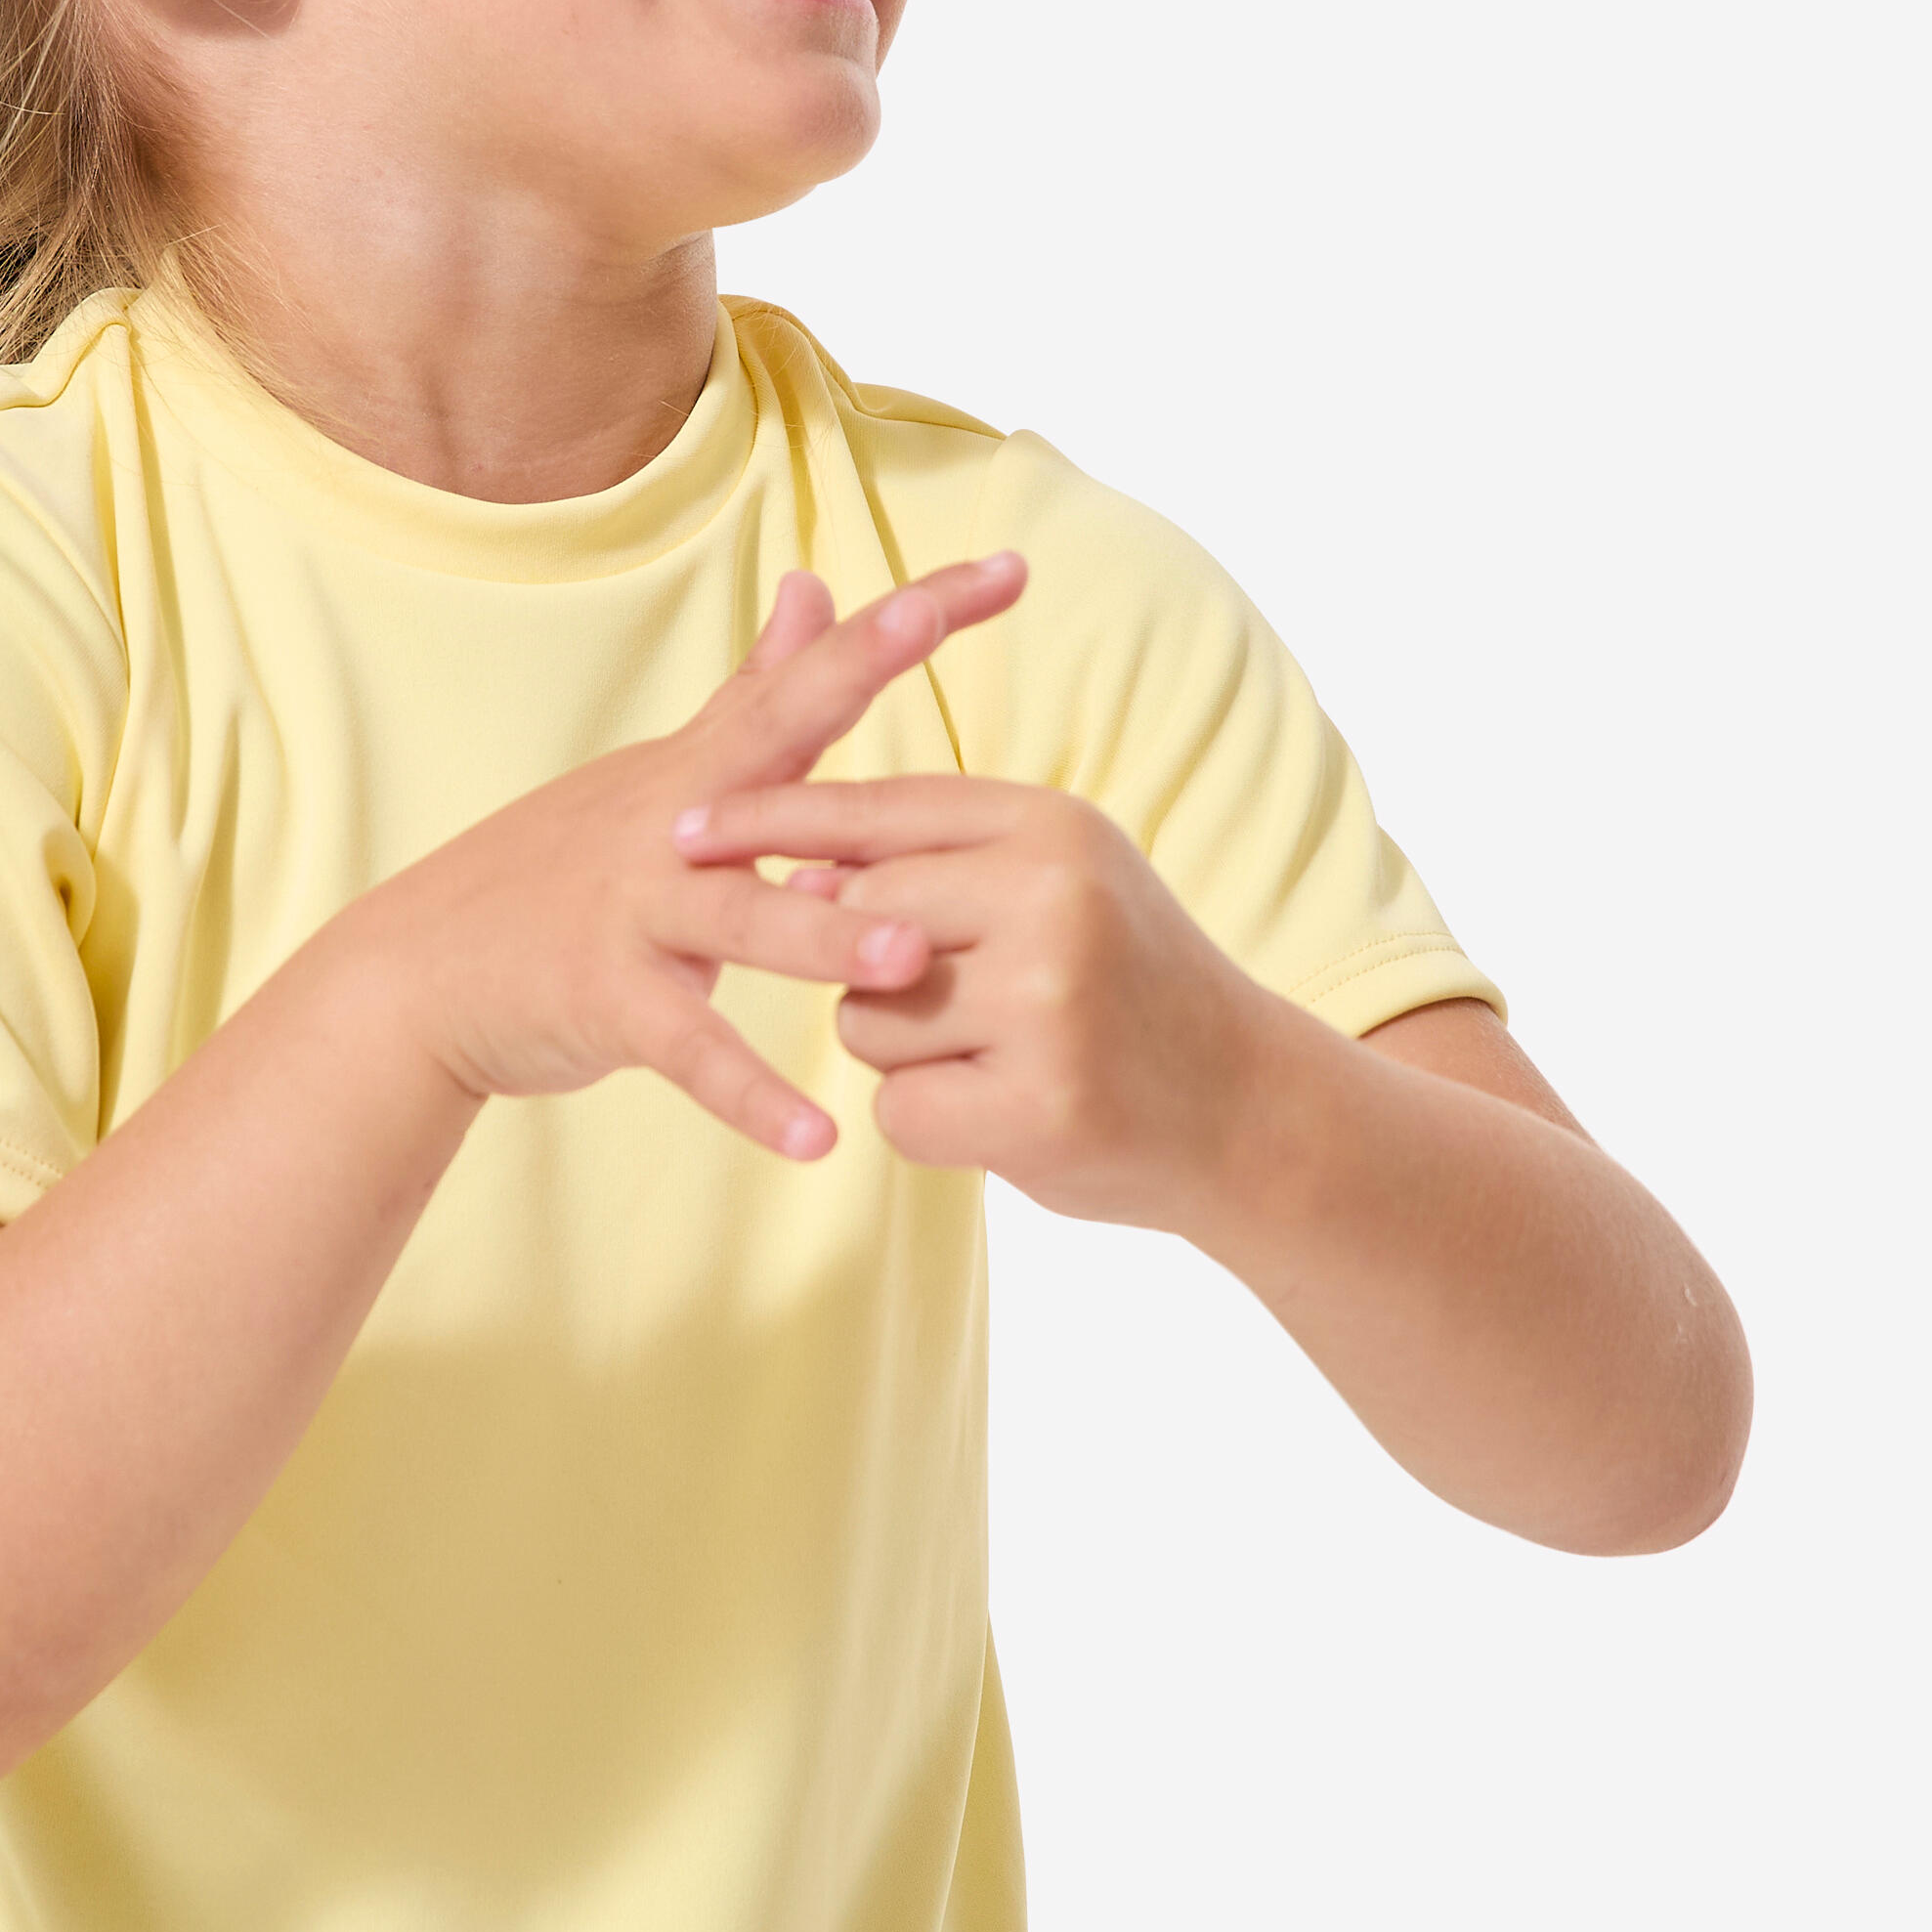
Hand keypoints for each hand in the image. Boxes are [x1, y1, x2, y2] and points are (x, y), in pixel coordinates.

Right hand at [358, 557, 1028, 1159]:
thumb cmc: (560, 871)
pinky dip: (752, 1096)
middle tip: (931, 620)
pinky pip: (690, 1051)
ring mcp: (637, 909)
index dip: (905, 618)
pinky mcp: (607, 1000)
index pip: (815, 673)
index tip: (1010, 566)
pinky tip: (817, 1140)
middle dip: (855, 673)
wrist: (423, 972)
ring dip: (828, 931)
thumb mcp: (663, 774)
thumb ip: (752, 695)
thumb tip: (813, 584)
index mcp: (706, 769)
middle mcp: (674, 820)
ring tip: (915, 955)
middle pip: (775, 740)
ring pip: (744, 913)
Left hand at [670, 774, 1274, 1229]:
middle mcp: (1051, 900)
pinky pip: (897, 1109)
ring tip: (1007, 1052)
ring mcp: (1047, 1005)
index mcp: (1051, 826)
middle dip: (868, 963)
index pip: (874, 809)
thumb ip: (936, 860)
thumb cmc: (1128, 987)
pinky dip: (934, 1122)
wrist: (1251, 1111)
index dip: (770, 821)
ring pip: (863, 1020)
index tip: (680, 828)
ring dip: (906, 1051)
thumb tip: (796, 863)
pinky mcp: (1038, 1106)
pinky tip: (1008, 1112)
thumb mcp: (1057, 882)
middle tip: (969, 992)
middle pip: (851, 915)